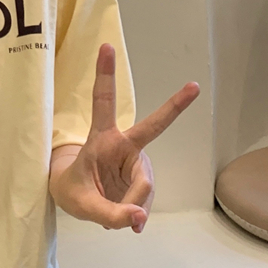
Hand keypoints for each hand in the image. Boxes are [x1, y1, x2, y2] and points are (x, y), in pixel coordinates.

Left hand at [49, 43, 199, 232]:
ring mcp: (136, 163)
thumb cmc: (73, 191)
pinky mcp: (143, 179)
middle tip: (194, 87)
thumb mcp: (82, 205)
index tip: (106, 47)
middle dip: (173, 107)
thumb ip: (110, 213)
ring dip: (134, 205)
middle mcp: (124, 146)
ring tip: (121, 217)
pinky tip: (131, 221)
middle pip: (152, 127)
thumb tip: (140, 217)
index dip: (104, 75)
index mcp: (101, 139)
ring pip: (145, 185)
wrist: (76, 200)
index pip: (102, 103)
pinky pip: (146, 200)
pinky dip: (138, 213)